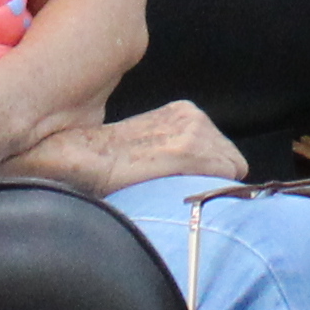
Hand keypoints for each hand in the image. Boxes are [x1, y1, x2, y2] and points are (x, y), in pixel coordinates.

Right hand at [16, 101, 242, 195]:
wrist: (79, 157)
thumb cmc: (105, 163)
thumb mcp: (147, 149)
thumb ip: (173, 157)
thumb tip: (196, 184)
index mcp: (184, 113)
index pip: (221, 153)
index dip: (209, 176)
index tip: (184, 188)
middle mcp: (194, 116)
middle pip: (230, 161)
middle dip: (213, 180)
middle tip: (178, 194)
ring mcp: (194, 129)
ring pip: (230, 170)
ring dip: (210, 186)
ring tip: (173, 193)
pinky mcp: (189, 148)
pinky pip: (226, 177)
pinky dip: (212, 191)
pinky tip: (179, 195)